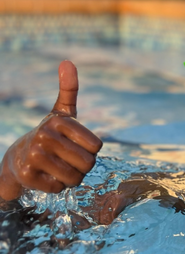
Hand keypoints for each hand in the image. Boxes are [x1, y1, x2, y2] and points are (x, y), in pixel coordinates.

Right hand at [0, 61, 101, 200]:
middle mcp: (44, 135)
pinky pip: (59, 188)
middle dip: (82, 167)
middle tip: (66, 159)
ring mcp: (34, 156)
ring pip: (75, 178)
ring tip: (57, 168)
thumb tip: (67, 62)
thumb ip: (69, 90)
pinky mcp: (27, 176)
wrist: (16, 160)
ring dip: (71, 178)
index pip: (97, 147)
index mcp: (59, 121)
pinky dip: (56, 187)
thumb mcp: (61, 113)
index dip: (90, 151)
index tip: (75, 145)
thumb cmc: (49, 136)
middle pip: (88, 163)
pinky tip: (44, 176)